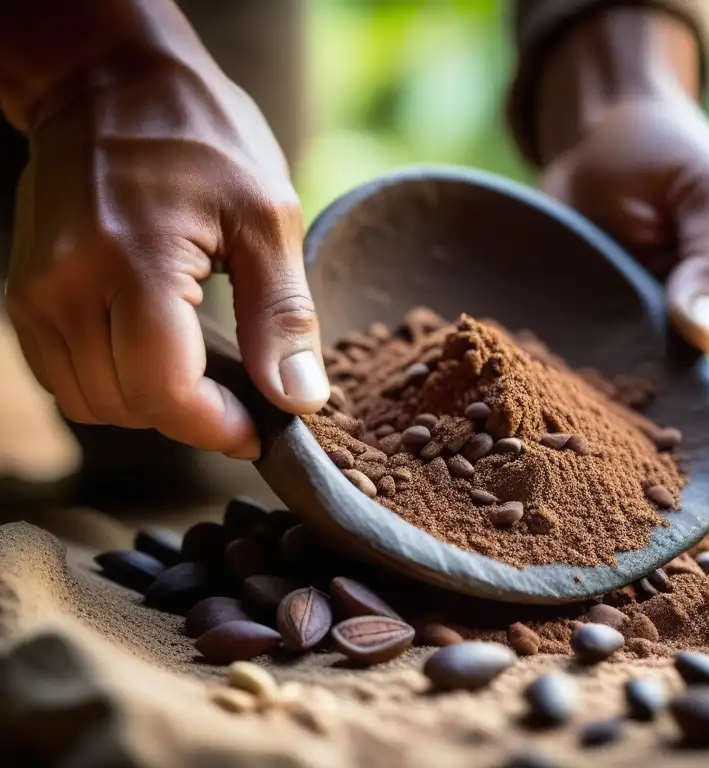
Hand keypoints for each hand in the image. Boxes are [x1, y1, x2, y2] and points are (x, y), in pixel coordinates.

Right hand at [4, 55, 328, 458]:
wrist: (110, 84)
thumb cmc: (203, 140)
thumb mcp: (267, 217)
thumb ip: (283, 316)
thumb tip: (301, 401)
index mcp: (134, 262)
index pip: (164, 390)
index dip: (215, 428)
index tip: (257, 430)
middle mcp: (67, 284)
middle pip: (126, 405)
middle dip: (190, 416)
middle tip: (241, 395)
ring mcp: (36, 292)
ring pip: (90, 401)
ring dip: (149, 404)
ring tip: (201, 372)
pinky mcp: (25, 294)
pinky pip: (63, 376)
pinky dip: (112, 384)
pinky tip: (156, 354)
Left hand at [530, 9, 708, 405]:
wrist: (603, 137)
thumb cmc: (672, 159)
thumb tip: (707, 337)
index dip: (705, 410)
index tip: (665, 424)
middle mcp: (700, 339)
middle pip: (682, 405)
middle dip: (650, 428)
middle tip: (606, 440)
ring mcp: (645, 342)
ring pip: (634, 402)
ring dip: (607, 418)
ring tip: (569, 433)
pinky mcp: (597, 337)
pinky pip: (589, 379)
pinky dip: (571, 393)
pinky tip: (543, 405)